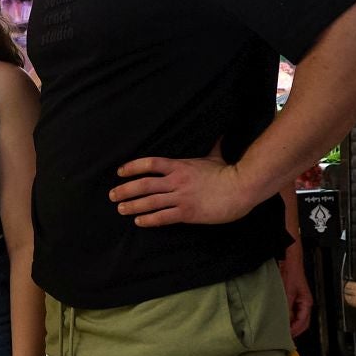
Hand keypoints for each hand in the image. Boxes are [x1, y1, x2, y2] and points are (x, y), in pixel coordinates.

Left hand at [109, 147, 255, 225]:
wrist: (243, 187)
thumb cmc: (229, 173)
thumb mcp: (216, 157)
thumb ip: (211, 147)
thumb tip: (219, 134)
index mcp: (180, 166)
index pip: (150, 163)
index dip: (132, 167)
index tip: (120, 172)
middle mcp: (176, 181)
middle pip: (143, 184)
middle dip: (125, 190)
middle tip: (112, 195)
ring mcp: (181, 197)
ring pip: (149, 201)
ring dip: (132, 206)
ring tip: (120, 209)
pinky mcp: (187, 212)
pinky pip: (162, 217)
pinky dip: (148, 219)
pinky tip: (139, 221)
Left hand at [281, 250, 312, 335]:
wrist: (288, 260)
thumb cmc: (292, 272)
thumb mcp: (288, 291)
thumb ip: (287, 306)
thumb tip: (284, 321)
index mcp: (306, 303)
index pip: (303, 322)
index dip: (295, 331)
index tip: (286, 337)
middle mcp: (303, 303)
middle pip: (300, 322)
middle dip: (293, 330)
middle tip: (282, 337)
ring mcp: (296, 300)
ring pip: (294, 317)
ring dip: (287, 323)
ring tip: (277, 330)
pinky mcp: (289, 297)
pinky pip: (288, 311)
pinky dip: (283, 316)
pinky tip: (275, 318)